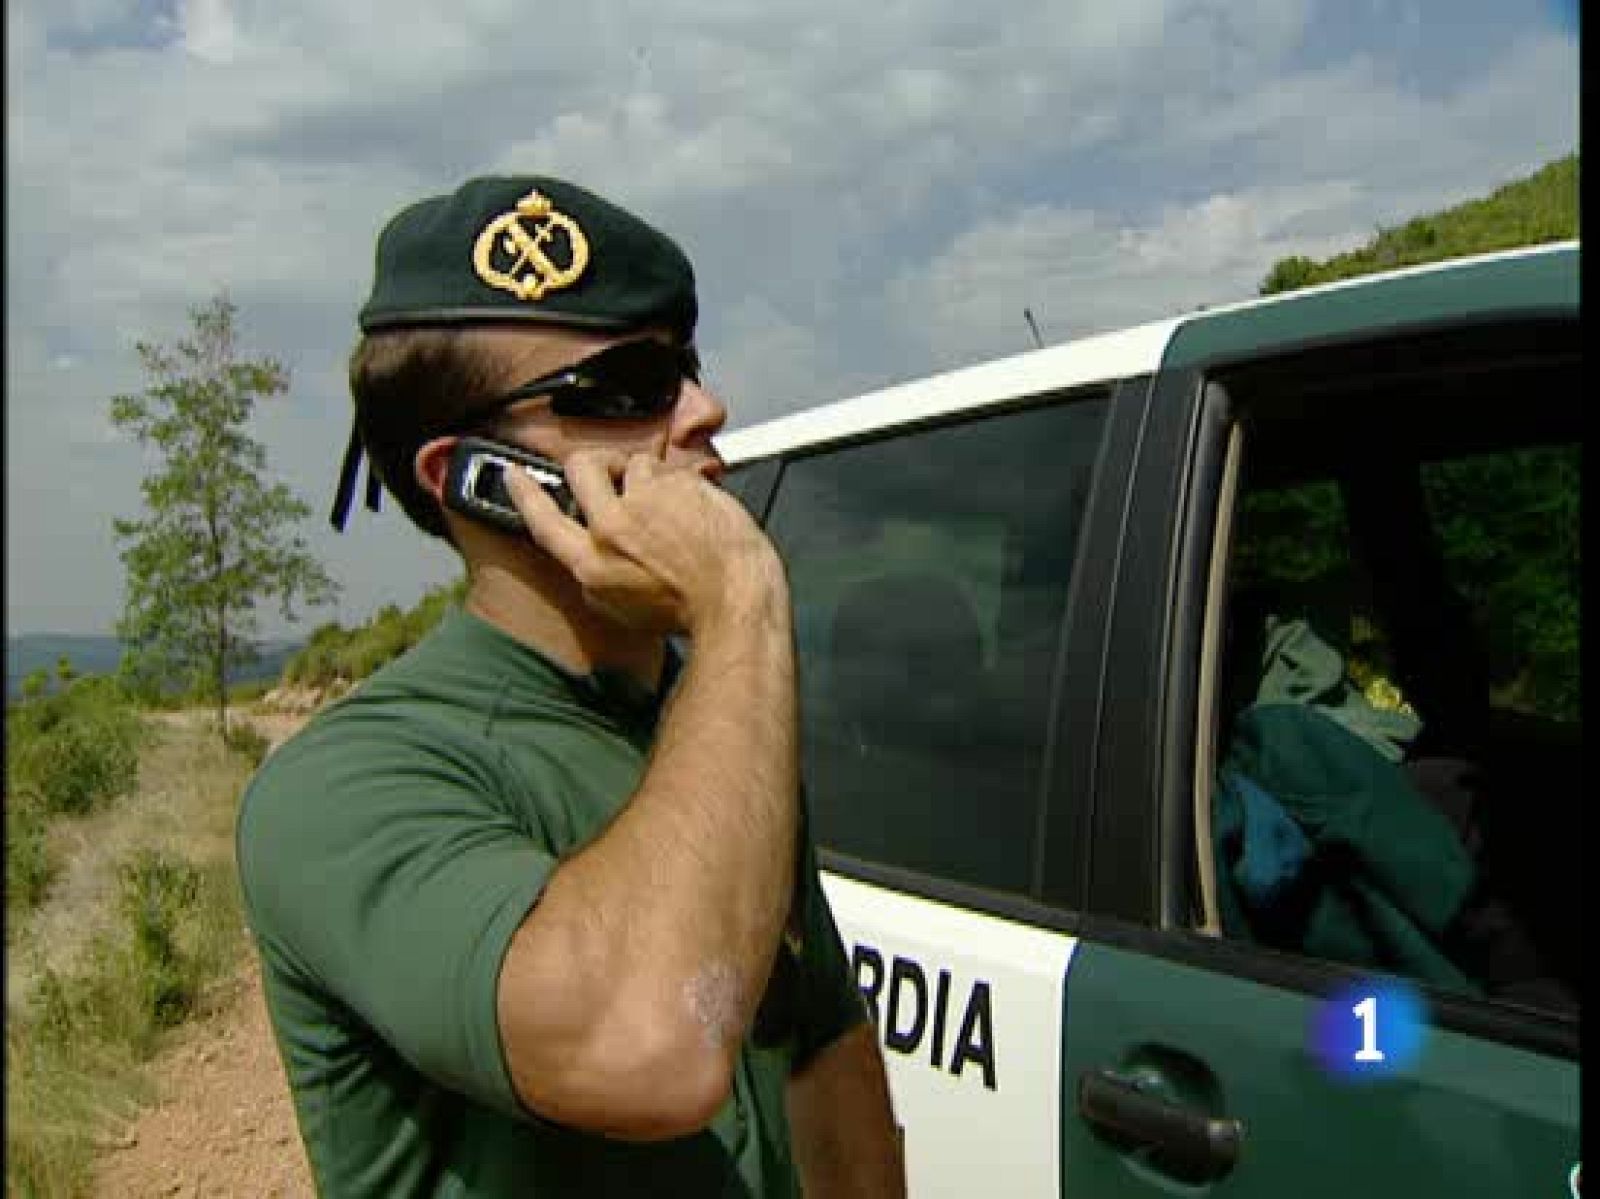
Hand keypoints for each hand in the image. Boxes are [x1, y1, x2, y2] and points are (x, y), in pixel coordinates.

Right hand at [504, 449, 786, 635]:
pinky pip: (675, 471)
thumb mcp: (621, 608)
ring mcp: (646, 500)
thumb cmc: (690, 611)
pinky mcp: (679, 485)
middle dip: (593, 463)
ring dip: (650, 479)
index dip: (524, 493)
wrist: (735, 599)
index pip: (542, 518)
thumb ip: (596, 571)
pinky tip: (697, 512)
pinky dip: (684, 485)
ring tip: (672, 510)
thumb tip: (588, 547)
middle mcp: (612, 528)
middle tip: (610, 474)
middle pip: (583, 467)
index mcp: (591, 563)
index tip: (516, 476)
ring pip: (636, 463)